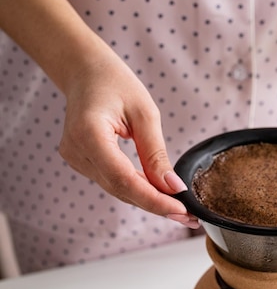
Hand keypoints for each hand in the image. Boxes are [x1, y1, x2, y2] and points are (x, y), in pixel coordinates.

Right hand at [58, 51, 199, 228]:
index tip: (180, 210)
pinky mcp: (81, 160)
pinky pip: (113, 180)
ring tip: (180, 209)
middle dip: (156, 205)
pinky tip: (159, 192)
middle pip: (121, 189)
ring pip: (117, 189)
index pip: (123, 179)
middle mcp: (76, 150)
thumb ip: (156, 153)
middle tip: (188, 217)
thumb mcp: (145, 113)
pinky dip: (137, 188)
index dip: (153, 199)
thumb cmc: (115, 83)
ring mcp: (75, 158)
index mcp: (89, 134)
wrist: (85, 71)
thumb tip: (173, 187)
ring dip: (148, 199)